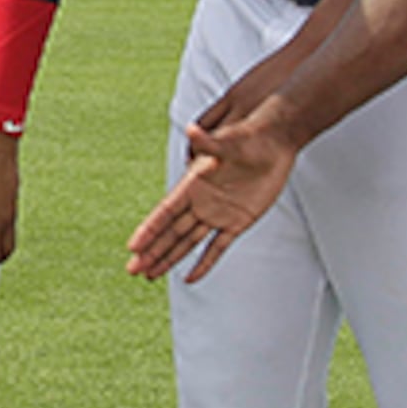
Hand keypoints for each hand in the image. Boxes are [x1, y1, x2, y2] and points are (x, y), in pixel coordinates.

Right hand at [126, 114, 300, 282]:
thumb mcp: (230, 142)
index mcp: (193, 184)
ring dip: (168, 258)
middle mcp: (200, 202)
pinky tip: (189, 278)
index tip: (133, 246)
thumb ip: (209, 142)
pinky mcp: (237, 222)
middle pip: (170, 232)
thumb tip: (192, 129)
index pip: (165, 212)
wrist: (273, 143)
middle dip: (151, 251)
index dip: (149, 230)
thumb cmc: (250, 137)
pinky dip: (204, 264)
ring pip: (187, 242)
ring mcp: (217, 214)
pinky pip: (217, 247)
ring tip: (149, 275)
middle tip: (132, 270)